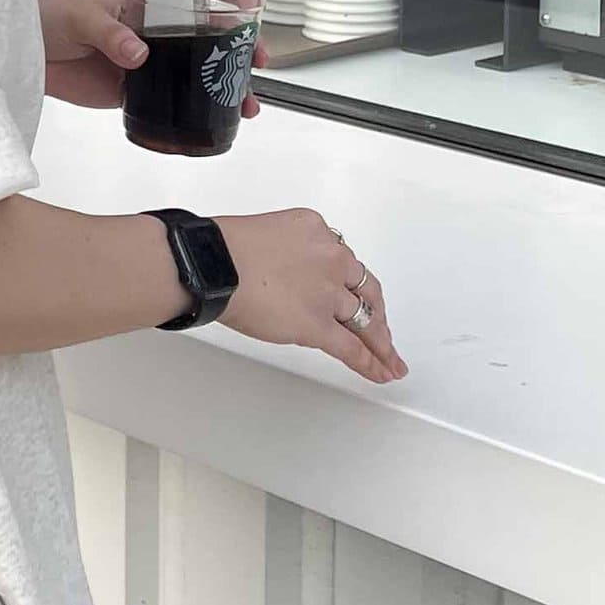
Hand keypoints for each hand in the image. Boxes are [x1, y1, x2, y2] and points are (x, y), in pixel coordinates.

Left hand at [40, 0, 265, 117]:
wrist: (27, 54)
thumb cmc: (52, 18)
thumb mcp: (82, 17)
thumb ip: (110, 33)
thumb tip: (138, 54)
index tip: (251, 5)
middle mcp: (156, 25)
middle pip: (208, 32)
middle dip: (240, 45)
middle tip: (259, 60)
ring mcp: (150, 57)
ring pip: (197, 68)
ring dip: (225, 83)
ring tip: (248, 102)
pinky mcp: (137, 87)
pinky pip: (173, 97)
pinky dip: (196, 106)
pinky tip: (216, 116)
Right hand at [218, 209, 407, 385]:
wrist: (215, 265)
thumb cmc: (223, 250)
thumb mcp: (263, 234)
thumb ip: (284, 253)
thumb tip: (281, 275)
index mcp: (317, 232)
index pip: (343, 261)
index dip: (351, 283)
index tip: (354, 293)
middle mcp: (331, 260)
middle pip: (365, 290)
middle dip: (377, 314)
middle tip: (382, 331)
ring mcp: (328, 294)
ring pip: (365, 321)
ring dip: (380, 343)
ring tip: (389, 360)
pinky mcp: (318, 325)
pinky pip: (351, 348)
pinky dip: (370, 363)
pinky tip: (380, 372)